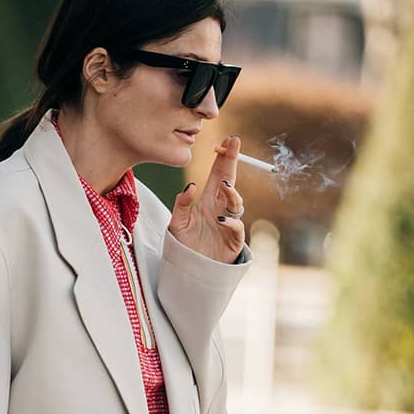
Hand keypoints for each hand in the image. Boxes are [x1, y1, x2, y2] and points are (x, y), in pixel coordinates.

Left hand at [168, 135, 244, 263]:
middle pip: (230, 181)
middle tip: (234, 145)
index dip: (223, 158)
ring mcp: (229, 224)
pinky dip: (230, 222)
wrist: (190, 272)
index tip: (227, 141)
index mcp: (208, 202)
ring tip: (224, 186)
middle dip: (233, 163)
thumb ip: (181, 205)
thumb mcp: (177, 224)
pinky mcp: (233, 241)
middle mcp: (221, 210)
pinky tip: (220, 220)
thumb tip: (191, 186)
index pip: (218, 175)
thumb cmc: (184, 248)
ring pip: (236, 204)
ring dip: (231, 194)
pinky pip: (236, 228)